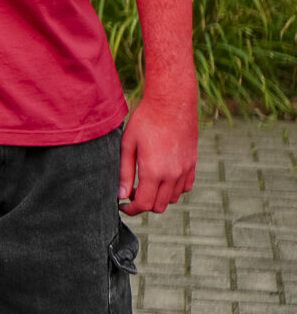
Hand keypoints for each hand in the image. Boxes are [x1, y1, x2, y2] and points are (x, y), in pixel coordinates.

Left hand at [119, 92, 197, 214]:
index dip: (131, 209)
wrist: (172, 104)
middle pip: (159, 206)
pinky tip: (162, 177)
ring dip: (158, 197)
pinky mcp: (193, 164)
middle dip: (144, 204)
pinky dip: (173, 189)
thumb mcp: (128, 144)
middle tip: (131, 192)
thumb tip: (122, 195)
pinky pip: (185, 187)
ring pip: (172, 199)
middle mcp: (172, 175)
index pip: (144, 204)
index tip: (122, 205)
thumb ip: (125, 172)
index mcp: (154, 171)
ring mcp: (185, 170)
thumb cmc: (146, 121)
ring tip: (146, 184)